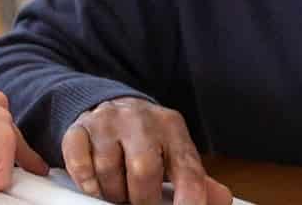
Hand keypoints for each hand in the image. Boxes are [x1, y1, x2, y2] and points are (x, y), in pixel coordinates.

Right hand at [61, 97, 232, 204]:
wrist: (111, 106)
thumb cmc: (149, 140)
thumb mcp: (175, 153)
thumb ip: (196, 180)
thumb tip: (222, 200)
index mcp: (172, 128)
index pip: (188, 170)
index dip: (189, 201)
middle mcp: (141, 119)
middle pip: (144, 170)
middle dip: (141, 199)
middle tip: (139, 202)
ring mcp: (107, 121)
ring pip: (108, 171)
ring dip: (113, 192)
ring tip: (119, 189)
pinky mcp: (79, 128)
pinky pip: (80, 165)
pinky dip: (88, 183)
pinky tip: (97, 182)